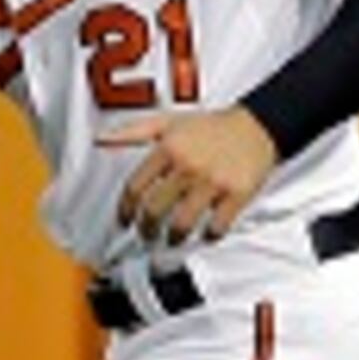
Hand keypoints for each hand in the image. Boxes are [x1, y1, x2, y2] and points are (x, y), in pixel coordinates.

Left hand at [101, 107, 278, 247]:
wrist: (257, 126)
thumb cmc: (211, 127)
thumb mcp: (169, 122)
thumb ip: (133, 132)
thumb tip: (101, 139)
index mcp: (168, 149)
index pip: (135, 188)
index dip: (125, 209)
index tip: (125, 220)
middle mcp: (187, 165)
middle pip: (154, 210)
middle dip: (147, 229)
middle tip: (148, 234)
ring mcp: (212, 182)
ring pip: (182, 223)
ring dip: (174, 236)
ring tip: (173, 237)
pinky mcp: (236, 195)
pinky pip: (217, 226)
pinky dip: (209, 235)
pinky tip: (207, 233)